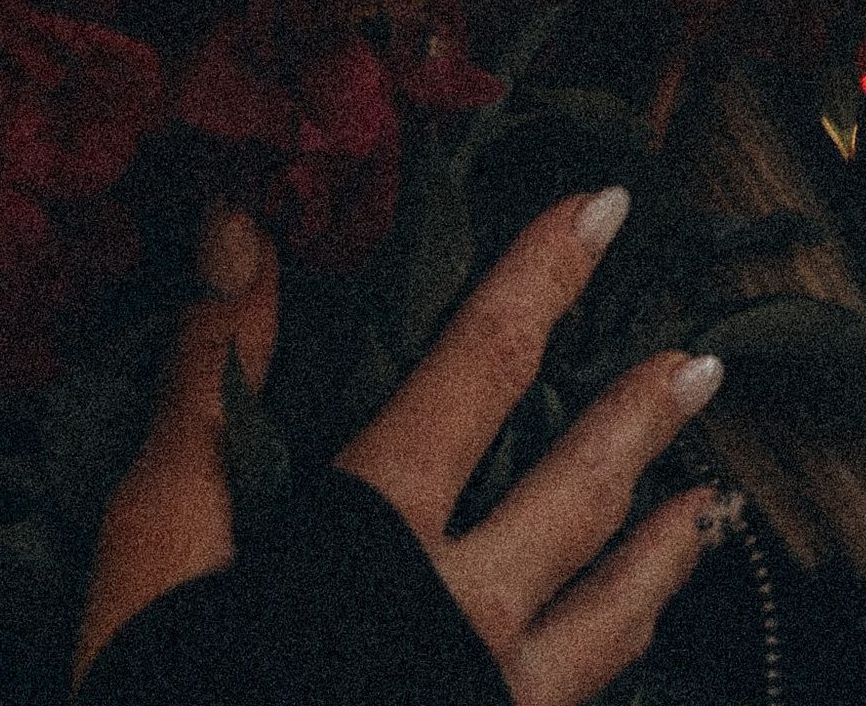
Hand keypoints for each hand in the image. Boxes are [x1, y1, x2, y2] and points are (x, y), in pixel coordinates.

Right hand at [75, 191, 730, 704]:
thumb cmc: (160, 687)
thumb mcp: (157, 529)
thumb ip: (210, 374)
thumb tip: (241, 220)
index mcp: (378, 532)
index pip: (479, 365)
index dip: (542, 276)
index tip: (605, 209)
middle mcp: (460, 615)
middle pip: (576, 493)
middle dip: (640, 417)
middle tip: (705, 364)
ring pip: (609, 618)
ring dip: (664, 550)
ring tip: (708, 503)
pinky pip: (583, 703)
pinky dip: (620, 656)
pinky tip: (631, 644)